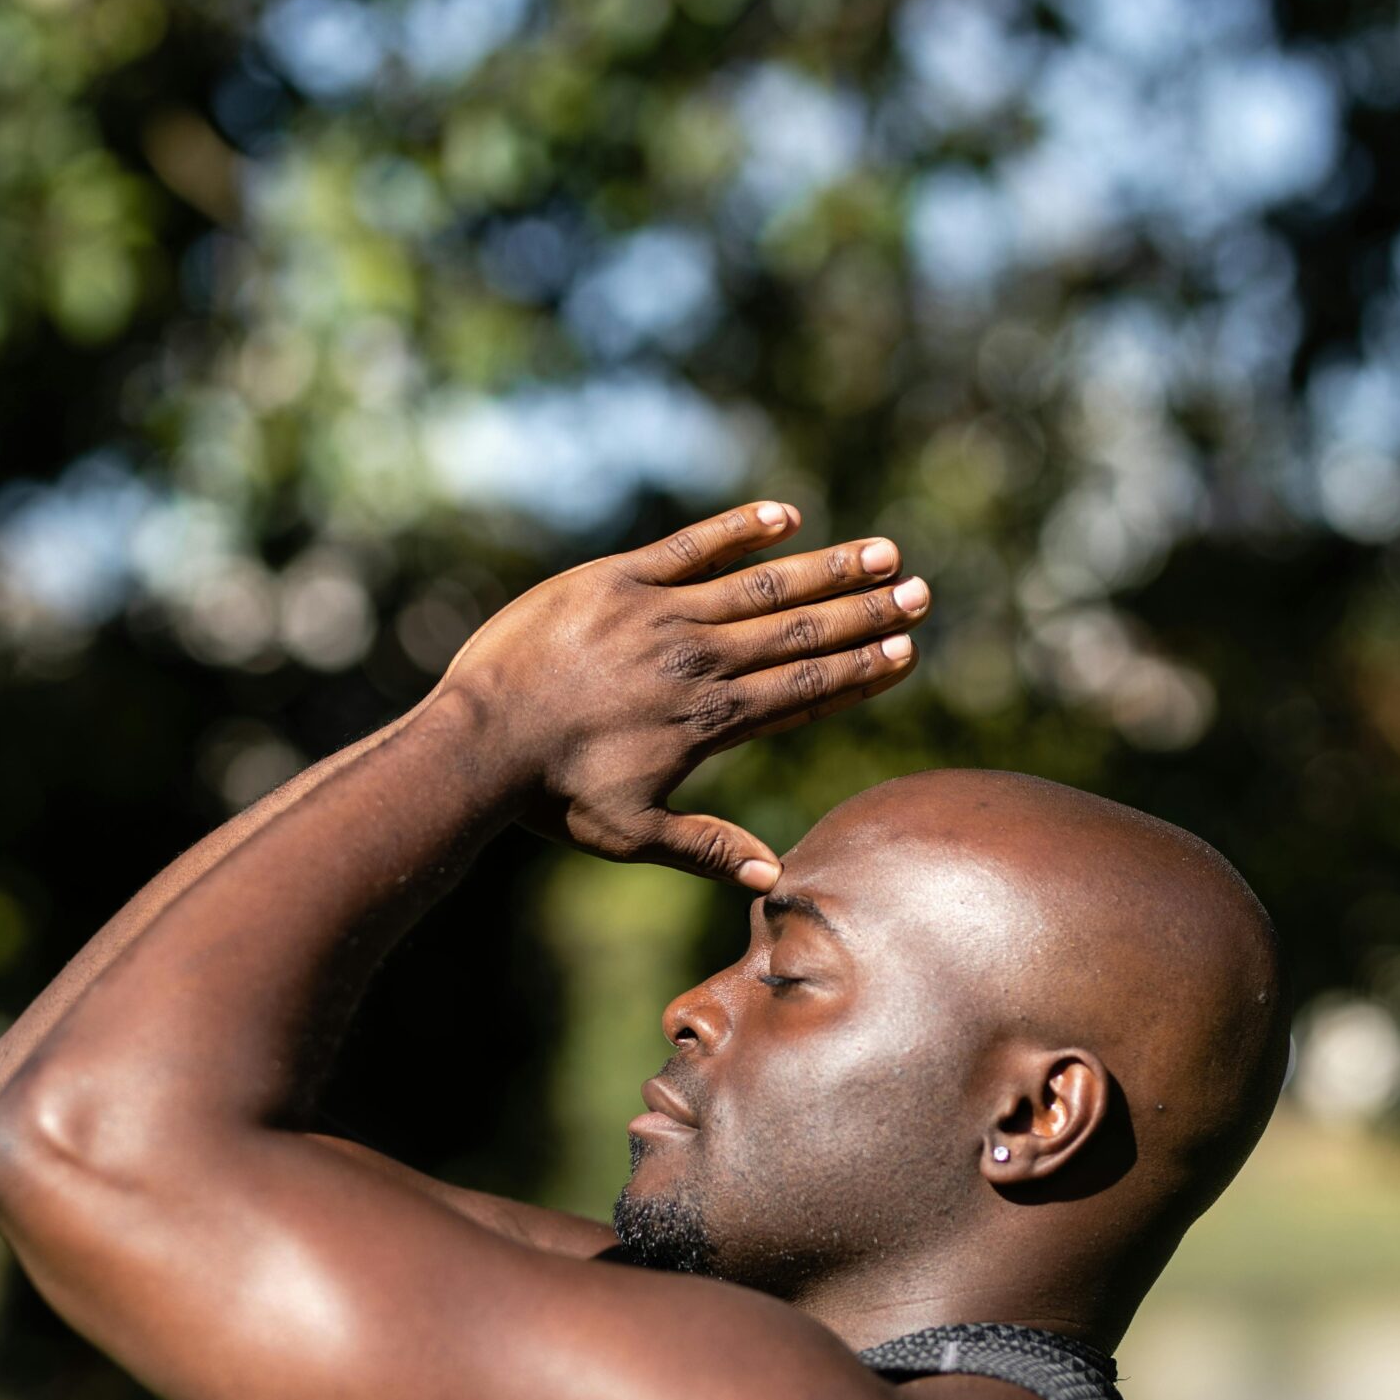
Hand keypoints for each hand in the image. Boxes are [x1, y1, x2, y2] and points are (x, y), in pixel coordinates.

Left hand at [439, 500, 930, 886]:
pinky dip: (742, 529)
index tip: (907, 653)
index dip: (862, 672)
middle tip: (921, 593)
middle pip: (801, 633)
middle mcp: (699, 662)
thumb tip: (777, 882)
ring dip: (828, 568)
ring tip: (883, 551)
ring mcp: (660, 614)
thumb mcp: (633, 836)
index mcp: (710, 721)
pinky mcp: (617, 580)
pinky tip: (788, 517)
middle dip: (867, 613)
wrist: (478, 741)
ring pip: (762, 586)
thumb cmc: (551, 796)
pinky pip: (692, 546)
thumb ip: (709, 850)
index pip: (805, 689)